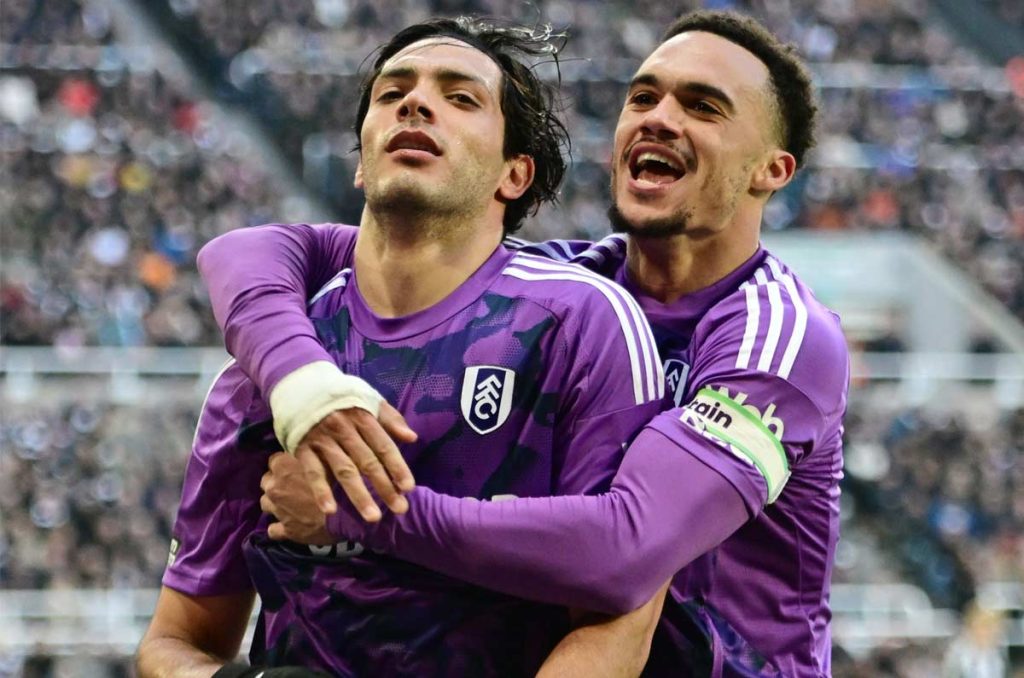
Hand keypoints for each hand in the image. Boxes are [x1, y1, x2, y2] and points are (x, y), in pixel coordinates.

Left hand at [261, 452, 332, 543]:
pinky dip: (280, 527)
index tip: (297, 468)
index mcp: (283, 466)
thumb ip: (313, 454)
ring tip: (293, 504)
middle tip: (296, 486)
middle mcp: (274, 487)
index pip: (274, 460)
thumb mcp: (328, 457)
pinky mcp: (285, 530)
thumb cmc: (340, 479)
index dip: (286, 464)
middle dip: (278, 483)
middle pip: (267, 482)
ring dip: (276, 503)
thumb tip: (311, 451)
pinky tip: (290, 525)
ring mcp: (278, 509)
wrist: (348, 512)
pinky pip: (274, 530)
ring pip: (266, 504)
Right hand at [295, 402, 417, 521]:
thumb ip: (390, 418)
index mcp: (363, 417)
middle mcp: (344, 429)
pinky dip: (321, 492)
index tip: (409, 488)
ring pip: (344, 471)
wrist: (300, 386)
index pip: (384, 446)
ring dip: (359, 495)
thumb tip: (412, 437)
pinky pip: (313, 473)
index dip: (397, 467)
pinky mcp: (303, 449)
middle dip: (385, 487)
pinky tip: (330, 510)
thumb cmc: (341, 397)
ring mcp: (323, 440)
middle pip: (368, 462)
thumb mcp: (368, 399)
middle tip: (399, 509)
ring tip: (372, 517)